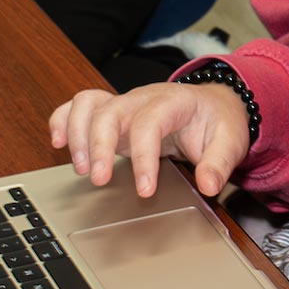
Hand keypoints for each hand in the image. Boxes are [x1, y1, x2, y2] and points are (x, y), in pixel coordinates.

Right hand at [48, 83, 249, 200]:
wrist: (212, 104)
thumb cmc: (217, 120)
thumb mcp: (230, 139)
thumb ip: (220, 162)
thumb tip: (208, 185)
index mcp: (173, 102)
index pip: (150, 123)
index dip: (143, 156)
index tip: (144, 189)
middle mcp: (143, 99)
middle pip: (111, 111)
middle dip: (100, 146)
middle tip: (99, 181)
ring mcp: (124, 104)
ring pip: (88, 105)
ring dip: (77, 135)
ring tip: (81, 169)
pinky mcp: (112, 113)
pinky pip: (79, 106)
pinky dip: (63, 121)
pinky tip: (58, 144)